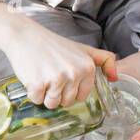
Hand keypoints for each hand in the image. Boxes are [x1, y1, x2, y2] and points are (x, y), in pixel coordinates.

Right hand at [0, 2, 117, 108]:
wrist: (25, 36)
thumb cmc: (52, 44)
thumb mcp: (82, 49)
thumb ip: (103, 60)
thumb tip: (115, 78)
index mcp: (87, 68)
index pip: (81, 96)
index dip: (70, 91)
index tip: (62, 78)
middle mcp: (74, 74)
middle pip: (66, 102)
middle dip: (56, 94)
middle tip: (49, 76)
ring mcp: (56, 79)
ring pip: (51, 104)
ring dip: (44, 95)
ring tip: (41, 77)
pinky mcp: (38, 83)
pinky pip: (37, 100)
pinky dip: (32, 93)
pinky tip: (32, 77)